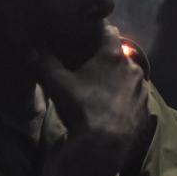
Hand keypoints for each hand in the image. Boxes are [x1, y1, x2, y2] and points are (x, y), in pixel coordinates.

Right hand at [32, 25, 150, 175]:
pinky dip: (125, 97)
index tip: (86, 32)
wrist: (104, 145)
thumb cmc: (82, 107)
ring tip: (101, 88)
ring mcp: (142, 89)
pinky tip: (112, 107)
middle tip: (89, 64)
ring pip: (129, 76)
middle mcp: (133, 67)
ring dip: (117, 78)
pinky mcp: (145, 109)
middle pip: (119, 55)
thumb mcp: (57, 84)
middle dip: (106, 57)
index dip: (97, 29)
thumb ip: (44, 63)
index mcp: (113, 55)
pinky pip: (134, 96)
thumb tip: (31, 50)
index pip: (108, 31)